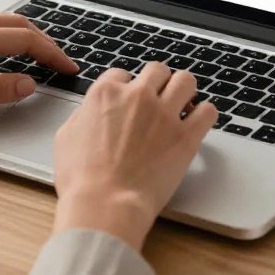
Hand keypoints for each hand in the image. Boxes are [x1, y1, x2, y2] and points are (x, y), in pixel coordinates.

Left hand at [0, 11, 79, 122]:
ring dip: (23, 32)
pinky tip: (2, 45)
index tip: (67, 66)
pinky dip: (3, 30)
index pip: (25, 39)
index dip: (52, 53)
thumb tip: (28, 83)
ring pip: (0, 18)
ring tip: (38, 52)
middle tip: (60, 60)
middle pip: (17, 23)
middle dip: (44, 40)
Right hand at [53, 63, 216, 250]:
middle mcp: (138, 96)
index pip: (122, 74)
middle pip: (157, 70)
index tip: (130, 99)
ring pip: (186, 81)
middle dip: (158, 82)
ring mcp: (164, 114)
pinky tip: (197, 123)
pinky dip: (204, 114)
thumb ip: (83, 114)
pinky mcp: (186, 137)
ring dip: (184, 91)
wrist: (104, 205)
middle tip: (158, 98)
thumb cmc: (82, 179)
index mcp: (106, 93)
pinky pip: (208, 111)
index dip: (126, 87)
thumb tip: (91, 112)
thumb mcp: (66, 137)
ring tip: (182, 105)